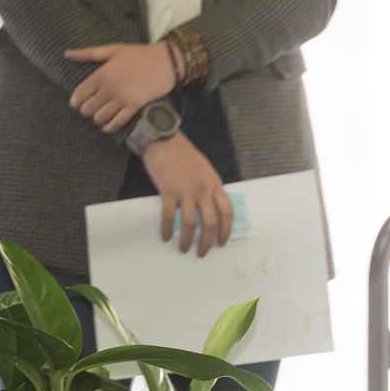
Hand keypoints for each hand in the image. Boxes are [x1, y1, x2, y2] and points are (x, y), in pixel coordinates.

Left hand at [66, 42, 175, 131]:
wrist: (166, 61)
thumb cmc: (138, 54)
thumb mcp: (112, 50)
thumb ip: (88, 54)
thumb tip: (67, 54)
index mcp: (102, 73)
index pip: (80, 93)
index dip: (75, 102)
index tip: (76, 104)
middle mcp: (110, 87)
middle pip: (88, 108)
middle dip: (85, 111)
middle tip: (88, 110)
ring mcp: (123, 98)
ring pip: (101, 117)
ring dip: (97, 119)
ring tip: (98, 117)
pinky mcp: (135, 106)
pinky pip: (118, 122)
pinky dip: (110, 127)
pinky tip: (107, 127)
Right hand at [139, 134, 233, 255]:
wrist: (162, 137)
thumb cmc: (181, 152)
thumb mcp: (203, 168)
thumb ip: (207, 186)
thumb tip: (206, 204)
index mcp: (214, 183)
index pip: (227, 212)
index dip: (227, 230)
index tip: (222, 242)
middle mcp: (204, 189)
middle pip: (211, 222)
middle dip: (208, 242)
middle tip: (202, 252)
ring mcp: (186, 190)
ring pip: (191, 223)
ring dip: (188, 239)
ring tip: (183, 249)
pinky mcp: (168, 190)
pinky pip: (169, 215)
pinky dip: (166, 228)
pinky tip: (164, 236)